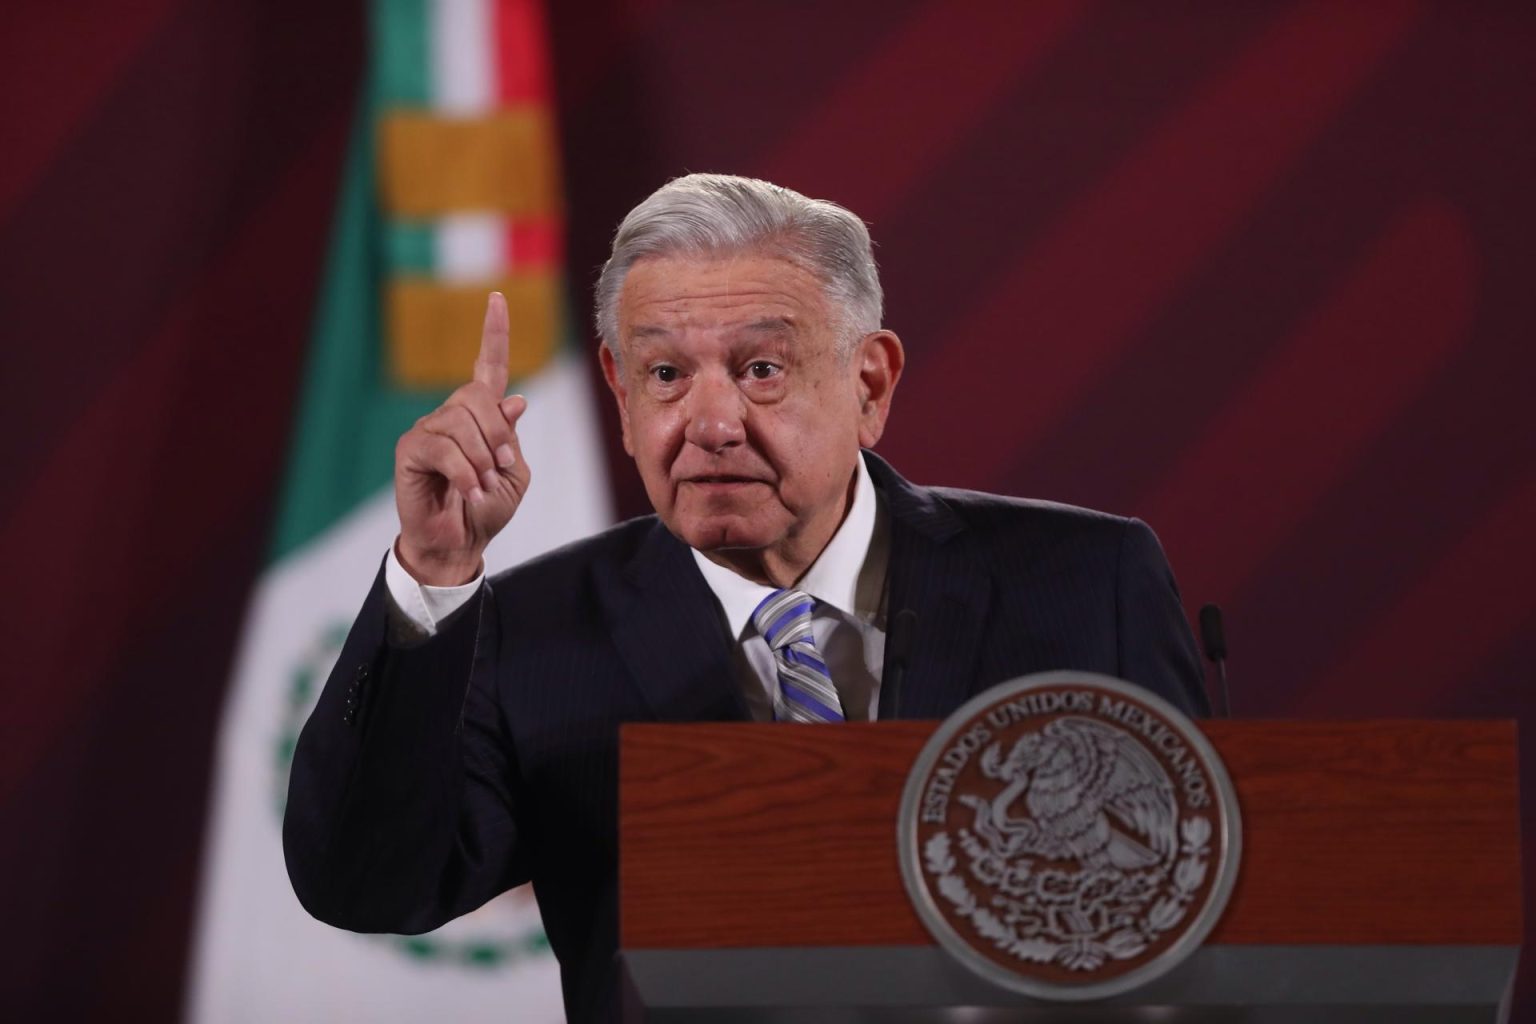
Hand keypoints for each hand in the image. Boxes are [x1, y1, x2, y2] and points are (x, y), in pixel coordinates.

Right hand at [394, 293, 531, 584]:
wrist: (459, 543)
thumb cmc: (486, 509)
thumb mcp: (514, 474)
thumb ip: (511, 438)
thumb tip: (515, 400)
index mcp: (481, 416)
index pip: (488, 366)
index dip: (494, 333)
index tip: (498, 298)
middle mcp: (452, 415)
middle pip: (477, 397)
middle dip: (498, 436)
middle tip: (500, 470)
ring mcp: (428, 429)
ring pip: (461, 424)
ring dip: (481, 461)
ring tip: (481, 488)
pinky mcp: (410, 449)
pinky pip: (443, 448)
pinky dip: (463, 473)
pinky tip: (468, 492)